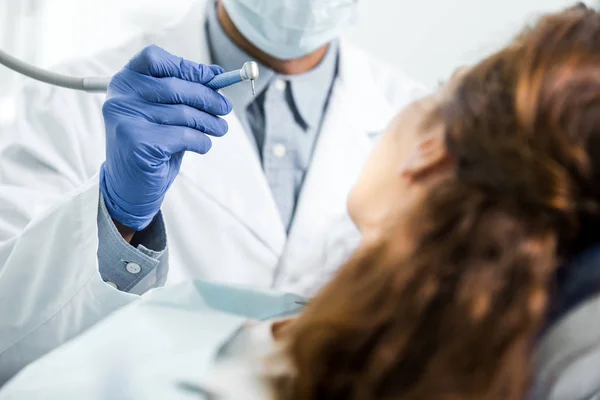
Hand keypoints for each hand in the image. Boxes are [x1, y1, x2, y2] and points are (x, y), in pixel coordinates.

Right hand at [100, 45, 231, 230]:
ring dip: (209, 122)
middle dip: (208, 97)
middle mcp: (120, 97)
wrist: (130, 187)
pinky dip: (201, 141)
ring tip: (220, 128)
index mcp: (123, 82)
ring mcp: (126, 120)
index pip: (156, 59)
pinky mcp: (138, 143)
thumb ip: (184, 93)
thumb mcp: (166, 113)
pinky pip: (184, 136)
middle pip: (175, 86)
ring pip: (183, 113)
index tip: (214, 77)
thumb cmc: (153, 144)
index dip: (188, 67)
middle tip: (225, 108)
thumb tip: (217, 74)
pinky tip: (203, 145)